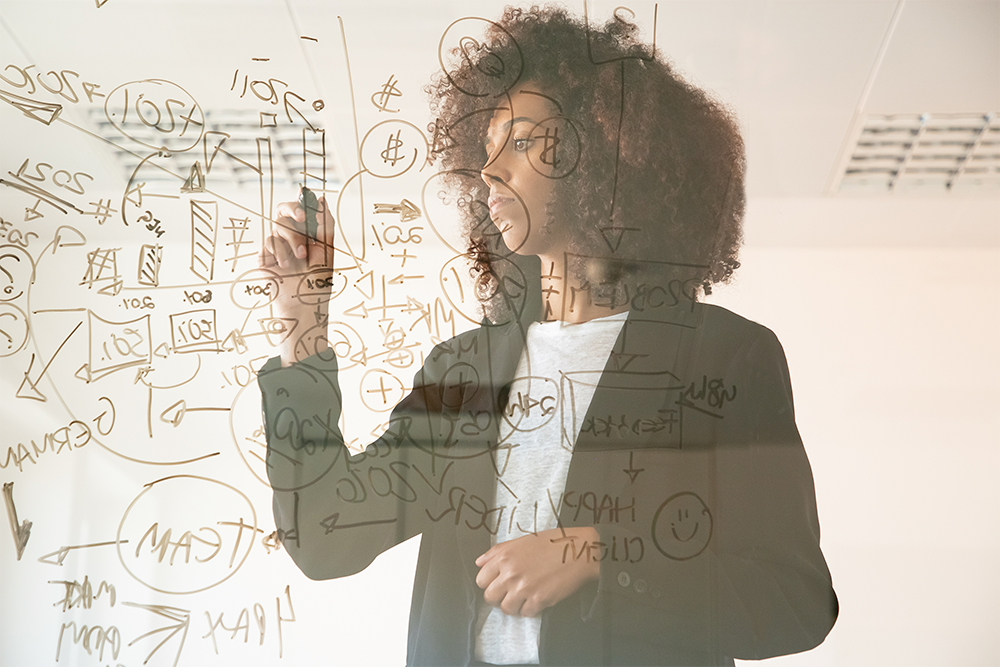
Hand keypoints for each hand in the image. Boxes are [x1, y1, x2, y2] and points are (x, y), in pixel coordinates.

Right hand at [258, 191, 335, 365]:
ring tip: (300, 258)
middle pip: (283, 210)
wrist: (304, 305)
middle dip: (292, 209)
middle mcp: (290, 238)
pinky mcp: (264, 258)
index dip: (302, 201)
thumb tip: (322, 198)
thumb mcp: (327, 251)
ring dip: (292, 239)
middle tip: (301, 217)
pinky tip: (285, 266)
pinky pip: (268, 242)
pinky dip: (279, 252)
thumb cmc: (318, 282)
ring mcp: (276, 247)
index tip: (306, 198)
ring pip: (278, 226)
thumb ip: (325, 224)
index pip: (301, 210)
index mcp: (307, 235)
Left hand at [475, 527, 599, 617]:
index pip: (481, 580)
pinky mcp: (539, 600)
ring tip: (524, 596)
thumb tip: (479, 563)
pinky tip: (538, 597)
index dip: (489, 583)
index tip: (498, 583)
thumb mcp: (521, 541)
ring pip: (506, 609)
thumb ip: (497, 552)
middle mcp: (511, 573)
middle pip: (490, 597)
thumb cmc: (552, 543)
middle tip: (510, 592)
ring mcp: (524, 588)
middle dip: (499, 597)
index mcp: (504, 557)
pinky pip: (525, 613)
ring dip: (514, 605)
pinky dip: (530, 609)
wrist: (580, 551)